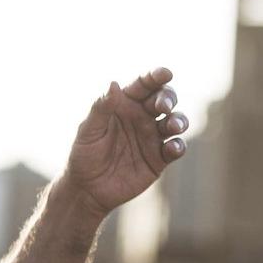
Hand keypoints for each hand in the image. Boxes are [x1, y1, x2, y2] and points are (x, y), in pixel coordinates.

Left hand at [62, 67, 188, 217]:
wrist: (88, 189)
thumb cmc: (84, 155)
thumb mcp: (88, 130)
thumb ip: (101, 108)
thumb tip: (113, 83)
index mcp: (125, 104)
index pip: (144, 85)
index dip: (156, 76)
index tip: (165, 74)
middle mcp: (142, 117)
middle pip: (164, 99)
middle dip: (169, 98)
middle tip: (163, 106)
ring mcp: (152, 137)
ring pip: (175, 122)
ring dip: (178, 120)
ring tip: (173, 126)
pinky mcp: (159, 159)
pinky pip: (175, 148)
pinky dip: (178, 146)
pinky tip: (172, 148)